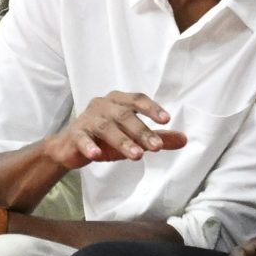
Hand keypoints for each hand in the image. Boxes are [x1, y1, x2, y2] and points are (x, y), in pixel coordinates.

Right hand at [45, 92, 187, 171]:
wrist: (71, 148)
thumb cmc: (106, 138)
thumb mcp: (134, 138)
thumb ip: (158, 138)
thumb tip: (185, 139)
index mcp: (118, 101)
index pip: (137, 100)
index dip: (151, 108)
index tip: (166, 120)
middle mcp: (103, 105)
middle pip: (124, 115)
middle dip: (141, 131)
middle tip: (157, 147)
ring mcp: (88, 118)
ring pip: (106, 127)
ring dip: (122, 140)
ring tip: (136, 156)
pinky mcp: (75, 134)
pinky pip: (82, 138)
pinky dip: (89, 146)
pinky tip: (97, 155)